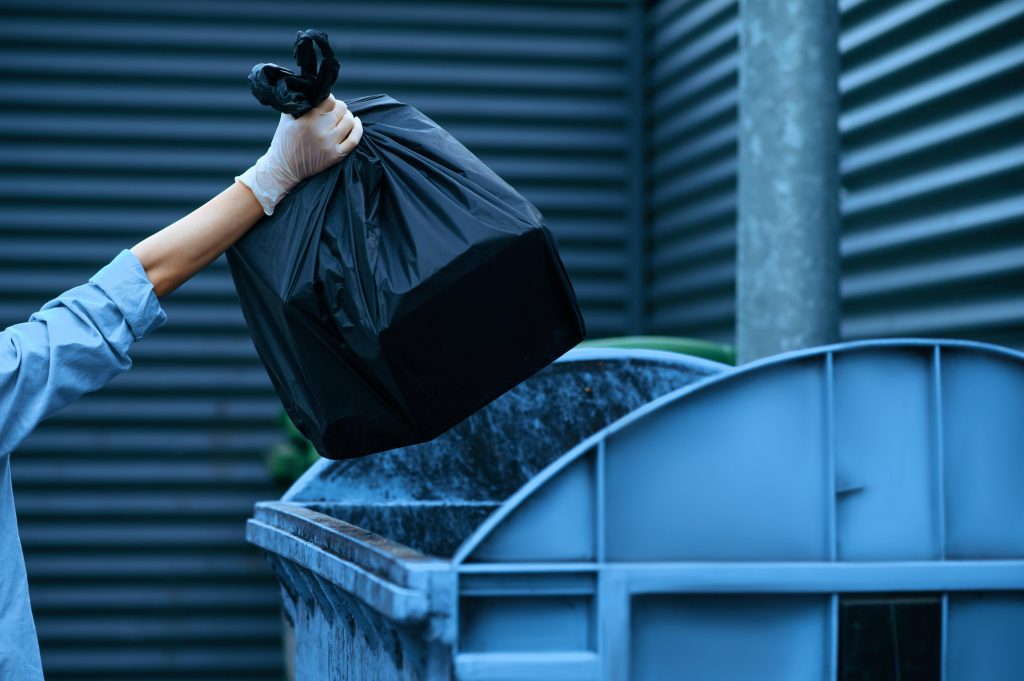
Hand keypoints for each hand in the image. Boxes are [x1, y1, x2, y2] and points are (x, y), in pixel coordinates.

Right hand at [236, 95, 362, 214]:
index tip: (326, 101)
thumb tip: (311, 91)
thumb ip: (299, 104)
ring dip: (348, 116)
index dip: (329, 98)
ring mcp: (330, 144)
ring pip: (349, 121)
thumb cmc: (284, 142)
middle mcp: (320, 131)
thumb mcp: (286, 119)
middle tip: (334, 110)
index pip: (328, 100)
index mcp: (307, 119)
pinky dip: (358, 129)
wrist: (284, 169)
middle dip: (338, 107)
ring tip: (343, 116)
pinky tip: (356, 123)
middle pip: (341, 109)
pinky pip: (354, 139)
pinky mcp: (336, 155)